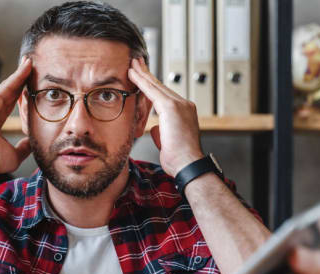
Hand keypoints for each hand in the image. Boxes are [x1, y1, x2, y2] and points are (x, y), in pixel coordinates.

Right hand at [0, 57, 32, 174]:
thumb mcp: (15, 154)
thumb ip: (23, 147)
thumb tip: (32, 143)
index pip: (9, 104)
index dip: (20, 94)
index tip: (30, 85)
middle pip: (8, 91)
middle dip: (20, 79)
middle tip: (31, 66)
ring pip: (7, 86)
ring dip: (19, 74)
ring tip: (30, 63)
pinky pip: (5, 87)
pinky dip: (16, 77)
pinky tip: (26, 69)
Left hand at [128, 58, 203, 176]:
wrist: (188, 164)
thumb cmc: (179, 159)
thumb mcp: (168, 141)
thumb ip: (162, 131)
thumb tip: (156, 128)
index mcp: (184, 113)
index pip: (164, 95)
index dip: (152, 85)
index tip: (143, 77)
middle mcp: (184, 105)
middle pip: (161, 86)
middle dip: (147, 74)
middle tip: (136, 63)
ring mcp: (180, 105)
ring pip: (156, 85)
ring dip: (142, 74)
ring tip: (132, 65)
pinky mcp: (172, 107)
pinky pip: (153, 91)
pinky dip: (141, 82)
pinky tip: (133, 74)